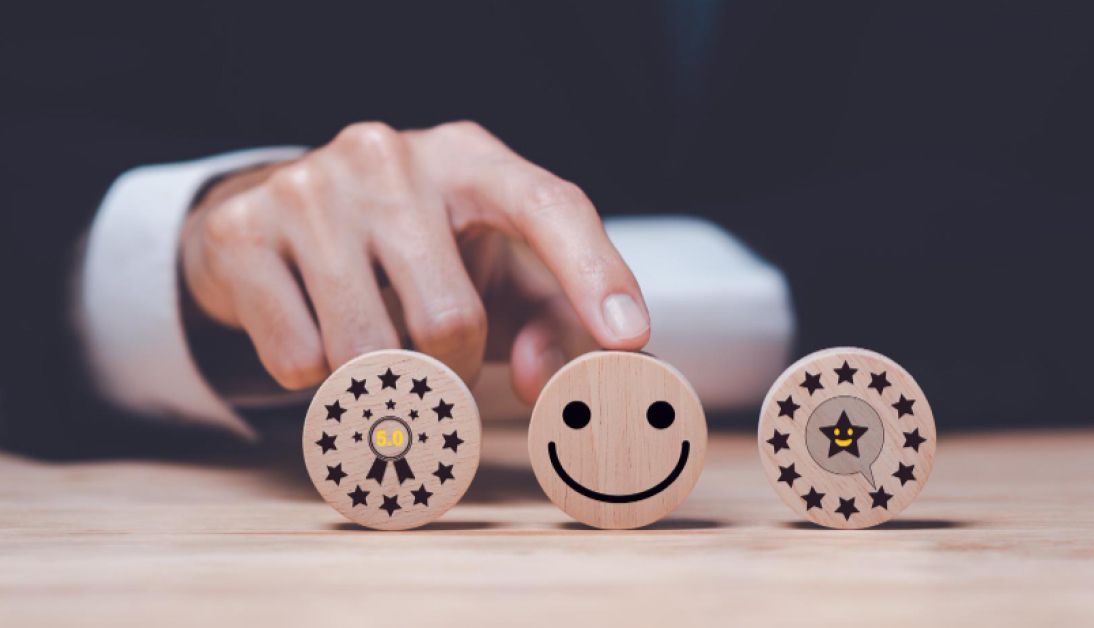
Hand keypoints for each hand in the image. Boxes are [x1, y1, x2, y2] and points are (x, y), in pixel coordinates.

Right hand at [181, 121, 649, 401]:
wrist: (273, 219)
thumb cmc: (409, 253)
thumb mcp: (491, 272)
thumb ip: (549, 321)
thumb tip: (545, 378)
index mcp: (469, 158)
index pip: (550, 205)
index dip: (595, 274)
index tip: (627, 339)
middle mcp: (390, 156)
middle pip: (450, 320)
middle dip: (450, 371)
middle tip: (435, 362)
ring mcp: (310, 188)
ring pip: (368, 349)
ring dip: (382, 380)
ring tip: (374, 342)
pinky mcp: (243, 232)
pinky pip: (298, 359)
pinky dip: (315, 377)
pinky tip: (313, 329)